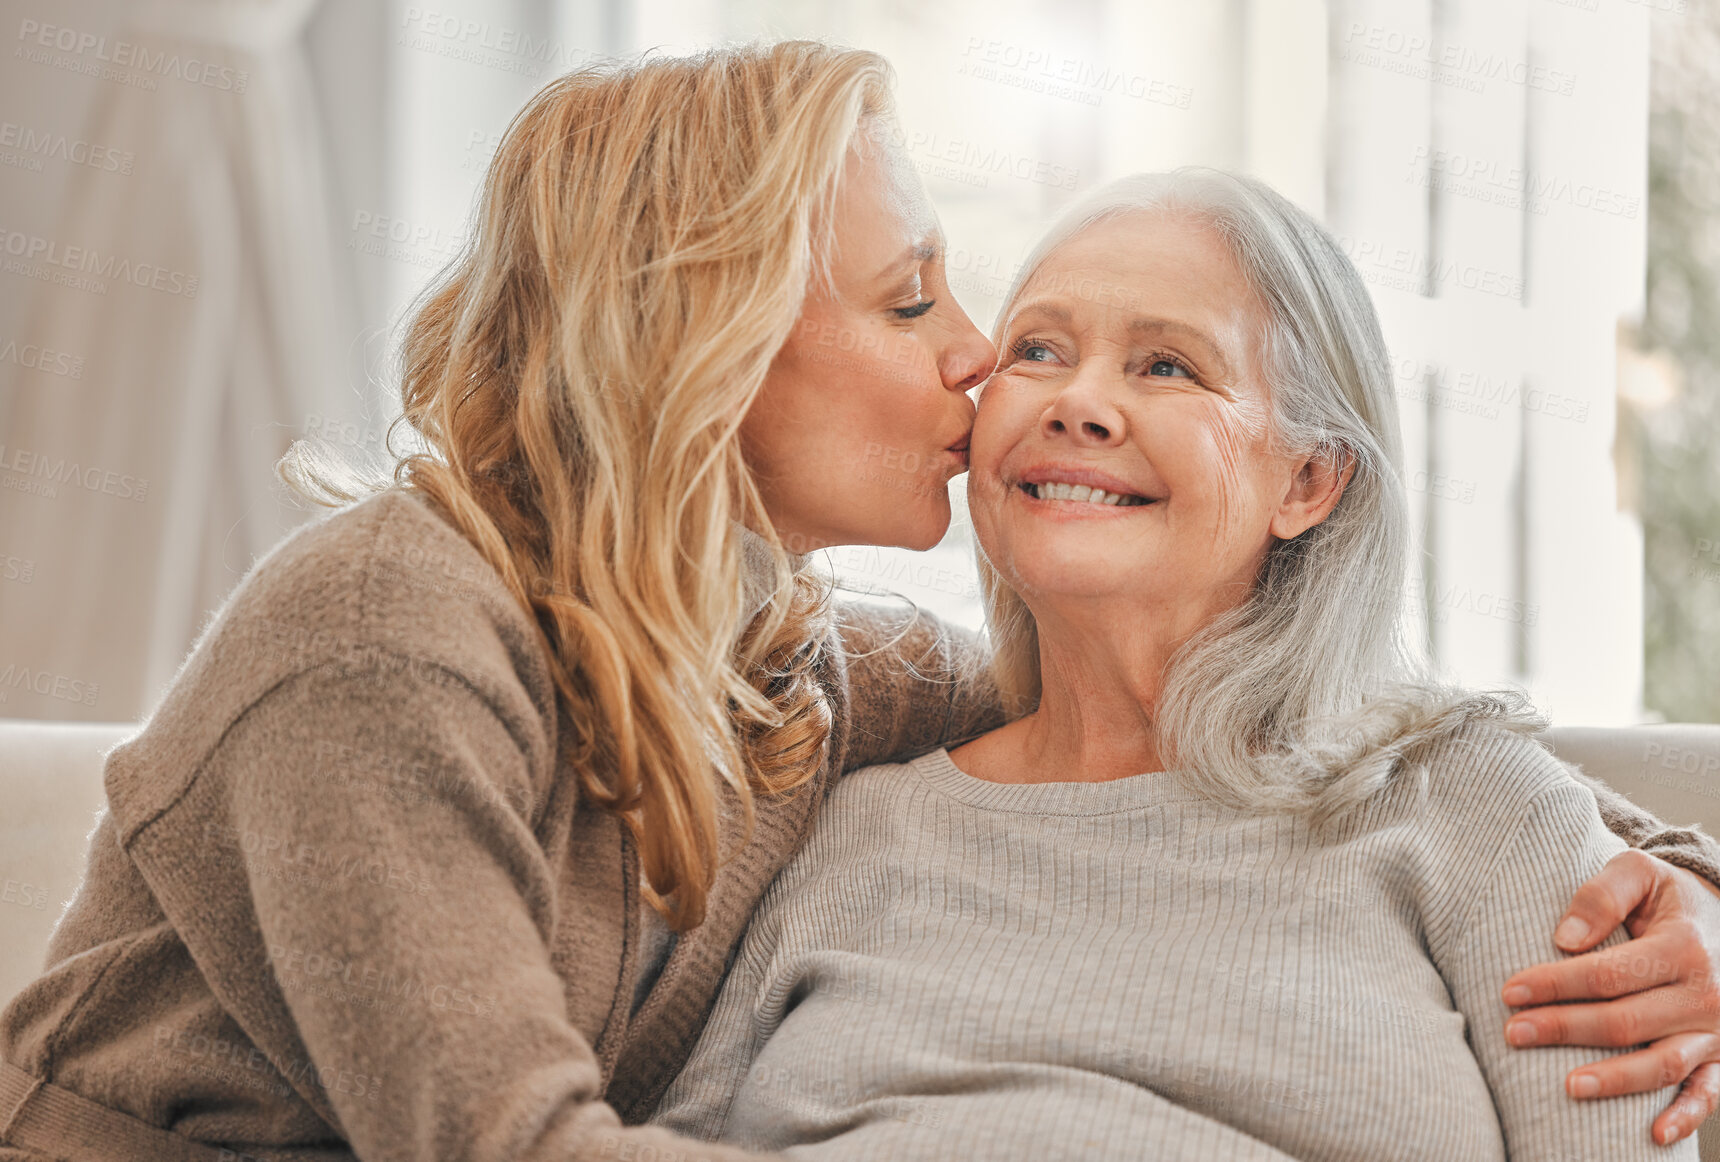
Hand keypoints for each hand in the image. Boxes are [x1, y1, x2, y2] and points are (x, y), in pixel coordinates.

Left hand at [1500, 849, 1719, 1146]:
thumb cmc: (1666, 896)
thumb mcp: (1639, 872)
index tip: (1510, 991)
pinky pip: (1708, 1093)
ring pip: (1663, 1064)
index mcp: (1684, 947)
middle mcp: (1706, 993)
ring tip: (1566, 1086)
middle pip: (1627, 1021)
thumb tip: (1566, 938)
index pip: (1608, 974)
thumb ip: (1602, 894)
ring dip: (1615, 1080)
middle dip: (1565, 1028)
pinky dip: (1685, 1117)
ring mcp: (1716, 1030)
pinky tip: (1652, 1134)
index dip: (1556, 984)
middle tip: (1513, 1032)